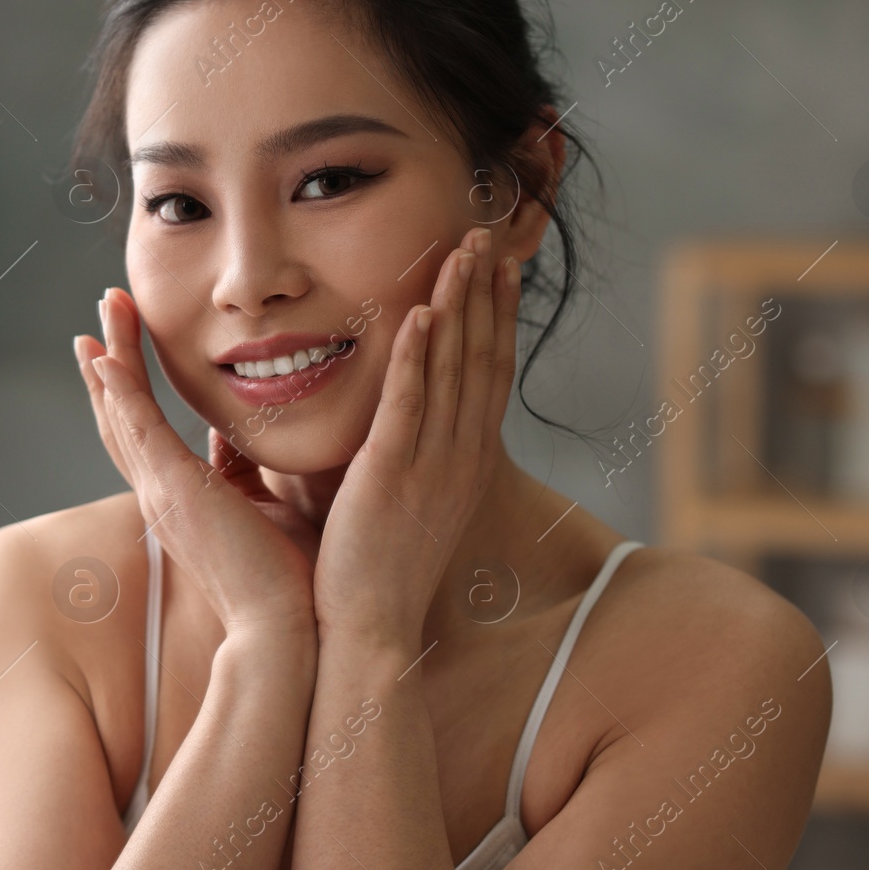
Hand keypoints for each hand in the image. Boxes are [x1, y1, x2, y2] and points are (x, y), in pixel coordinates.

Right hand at [73, 288, 317, 637]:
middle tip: (106, 308)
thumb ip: (249, 472)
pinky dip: (118, 391)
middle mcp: (160, 493)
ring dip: (110, 358)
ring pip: (121, 411)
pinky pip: (137, 429)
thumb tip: (245, 440)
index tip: (122, 344)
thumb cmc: (288, 579)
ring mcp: (161, 491)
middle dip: (111, 358)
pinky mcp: (173, 490)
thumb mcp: (268, 507)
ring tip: (106, 308)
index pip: (145, 430)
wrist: (287, 627)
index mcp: (181, 499)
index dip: (128, 387)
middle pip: (120, 414)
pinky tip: (105, 356)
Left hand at [312, 227, 519, 647]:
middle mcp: (460, 458)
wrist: (370, 633)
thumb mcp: (407, 503)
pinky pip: (408, 405)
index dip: (496, 316)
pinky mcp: (391, 476)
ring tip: (461, 250)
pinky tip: (417, 311)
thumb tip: (398, 421)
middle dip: (485, 293)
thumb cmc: (376, 573)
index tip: (498, 268)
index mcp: (466, 463)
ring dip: (458, 305)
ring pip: (452, 370)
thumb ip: (407, 455)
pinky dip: (416, 356)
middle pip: (481, 358)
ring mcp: (431, 466)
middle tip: (486, 236)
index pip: (488, 374)